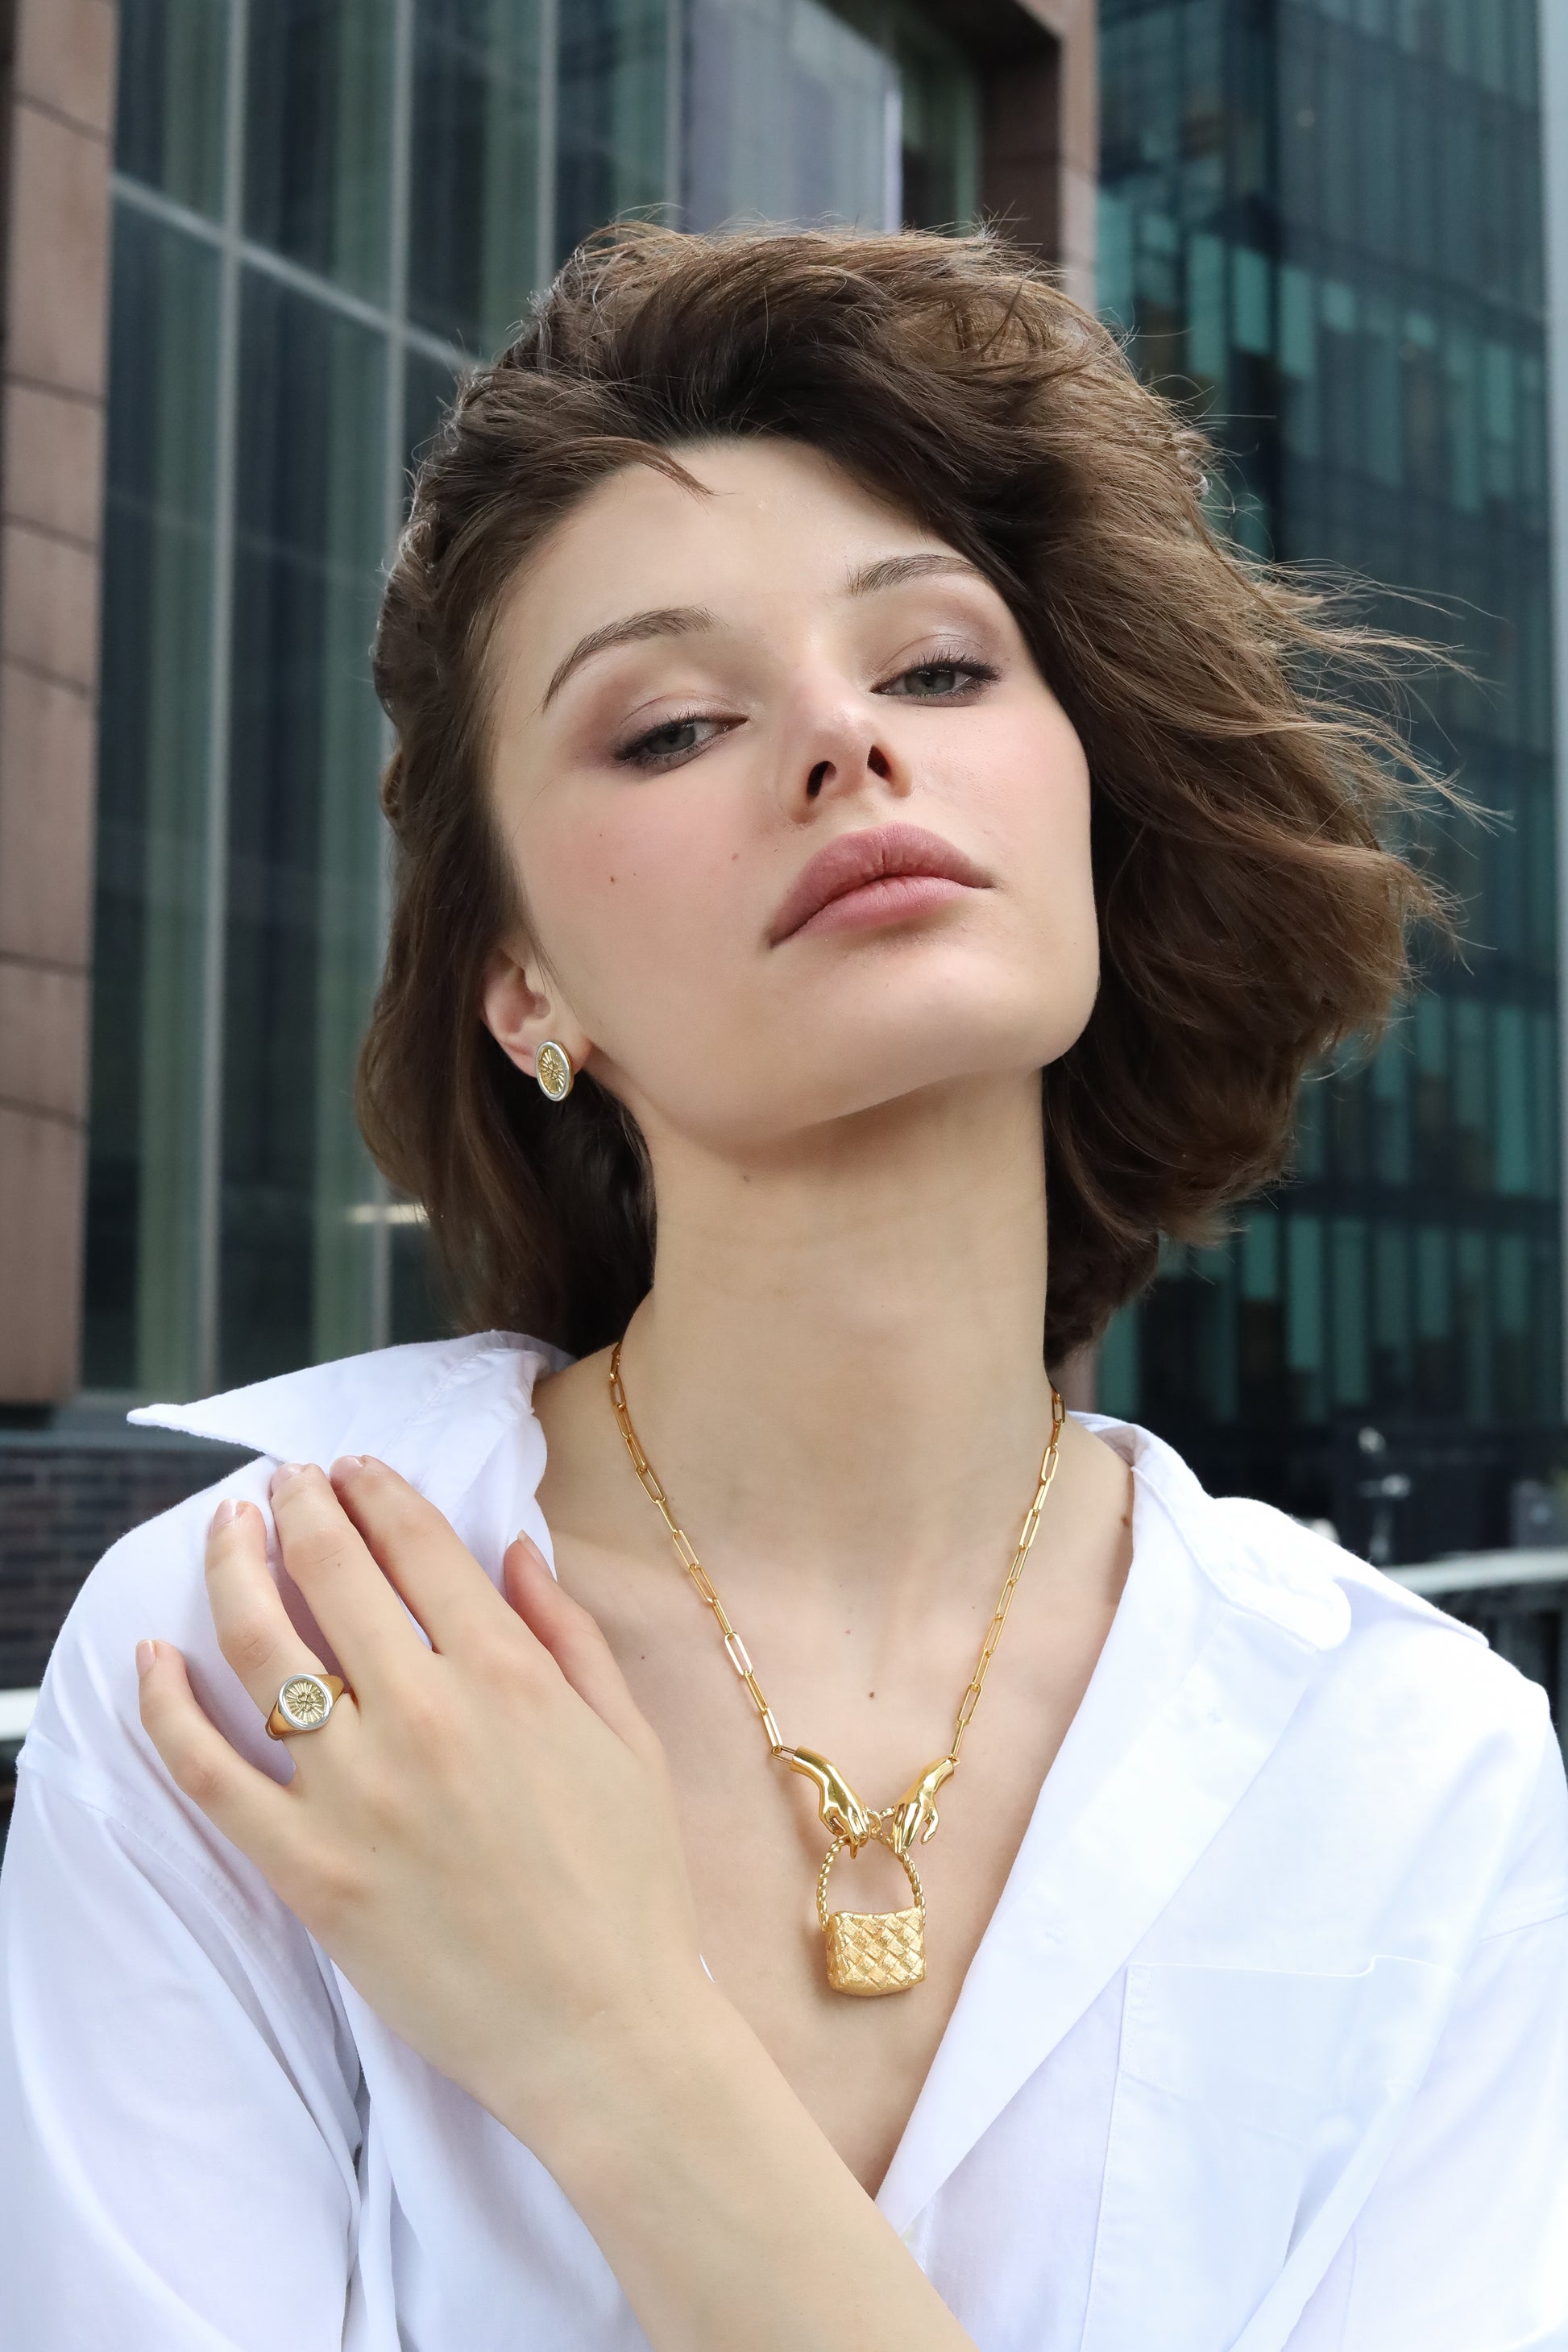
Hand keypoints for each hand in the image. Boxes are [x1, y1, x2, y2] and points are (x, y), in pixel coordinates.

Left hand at [136, 1457, 710, 2155]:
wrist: (603, 2029)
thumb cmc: (630, 1885)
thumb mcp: (627, 1738)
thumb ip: (569, 1633)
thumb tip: (511, 1549)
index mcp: (510, 1676)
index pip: (417, 1544)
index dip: (375, 1490)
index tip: (351, 1468)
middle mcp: (425, 1716)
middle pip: (330, 1572)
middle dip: (299, 1506)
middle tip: (282, 1482)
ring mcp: (357, 1794)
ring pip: (260, 1649)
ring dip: (232, 1568)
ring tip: (225, 1531)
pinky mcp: (308, 1870)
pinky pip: (209, 1773)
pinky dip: (167, 1707)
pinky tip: (153, 1656)